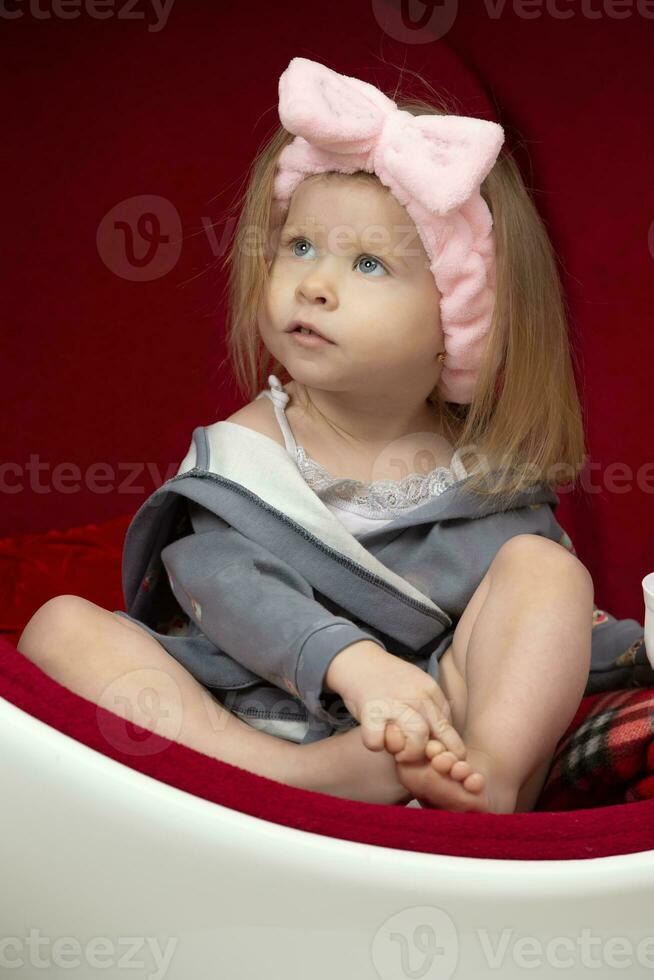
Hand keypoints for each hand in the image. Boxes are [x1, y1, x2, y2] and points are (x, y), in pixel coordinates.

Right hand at [331, 644, 465, 763]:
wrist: (358, 659)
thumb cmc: (389, 681)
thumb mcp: (418, 688)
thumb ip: (432, 711)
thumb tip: (446, 745)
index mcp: (431, 692)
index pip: (450, 732)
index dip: (444, 752)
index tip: (432, 756)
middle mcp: (417, 697)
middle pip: (436, 740)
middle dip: (423, 755)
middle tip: (408, 752)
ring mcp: (395, 702)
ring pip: (415, 742)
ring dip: (403, 753)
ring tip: (392, 746)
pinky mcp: (370, 709)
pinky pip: (377, 742)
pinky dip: (374, 743)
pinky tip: (374, 734)